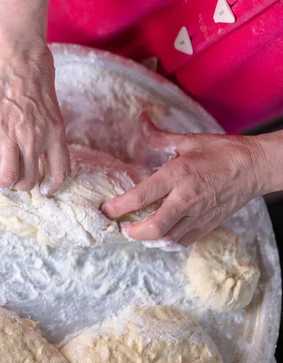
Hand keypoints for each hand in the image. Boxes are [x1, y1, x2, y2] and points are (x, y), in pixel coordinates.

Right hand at [0, 43, 69, 194]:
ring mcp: (9, 136)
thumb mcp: (52, 107)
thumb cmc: (36, 73)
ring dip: (0, 182)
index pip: (59, 173)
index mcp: (53, 134)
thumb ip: (47, 128)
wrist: (17, 54)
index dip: (52, 187)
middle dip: (19, 184)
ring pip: (6, 178)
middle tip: (12, 178)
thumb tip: (42, 144)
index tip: (45, 190)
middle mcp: (34, 140)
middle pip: (27, 181)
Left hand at [102, 116, 266, 246]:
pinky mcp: (208, 225)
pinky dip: (166, 241)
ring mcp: (198, 215)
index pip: (141, 196)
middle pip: (154, 227)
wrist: (256, 167)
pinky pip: (182, 241)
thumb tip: (141, 121)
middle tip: (121, 227)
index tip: (105, 210)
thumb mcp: (189, 141)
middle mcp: (186, 199)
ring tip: (136, 232)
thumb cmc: (222, 151)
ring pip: (168, 239)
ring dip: (147, 240)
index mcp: (178, 175)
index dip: (118, 207)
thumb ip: (159, 137)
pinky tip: (159, 235)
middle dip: (132, 232)